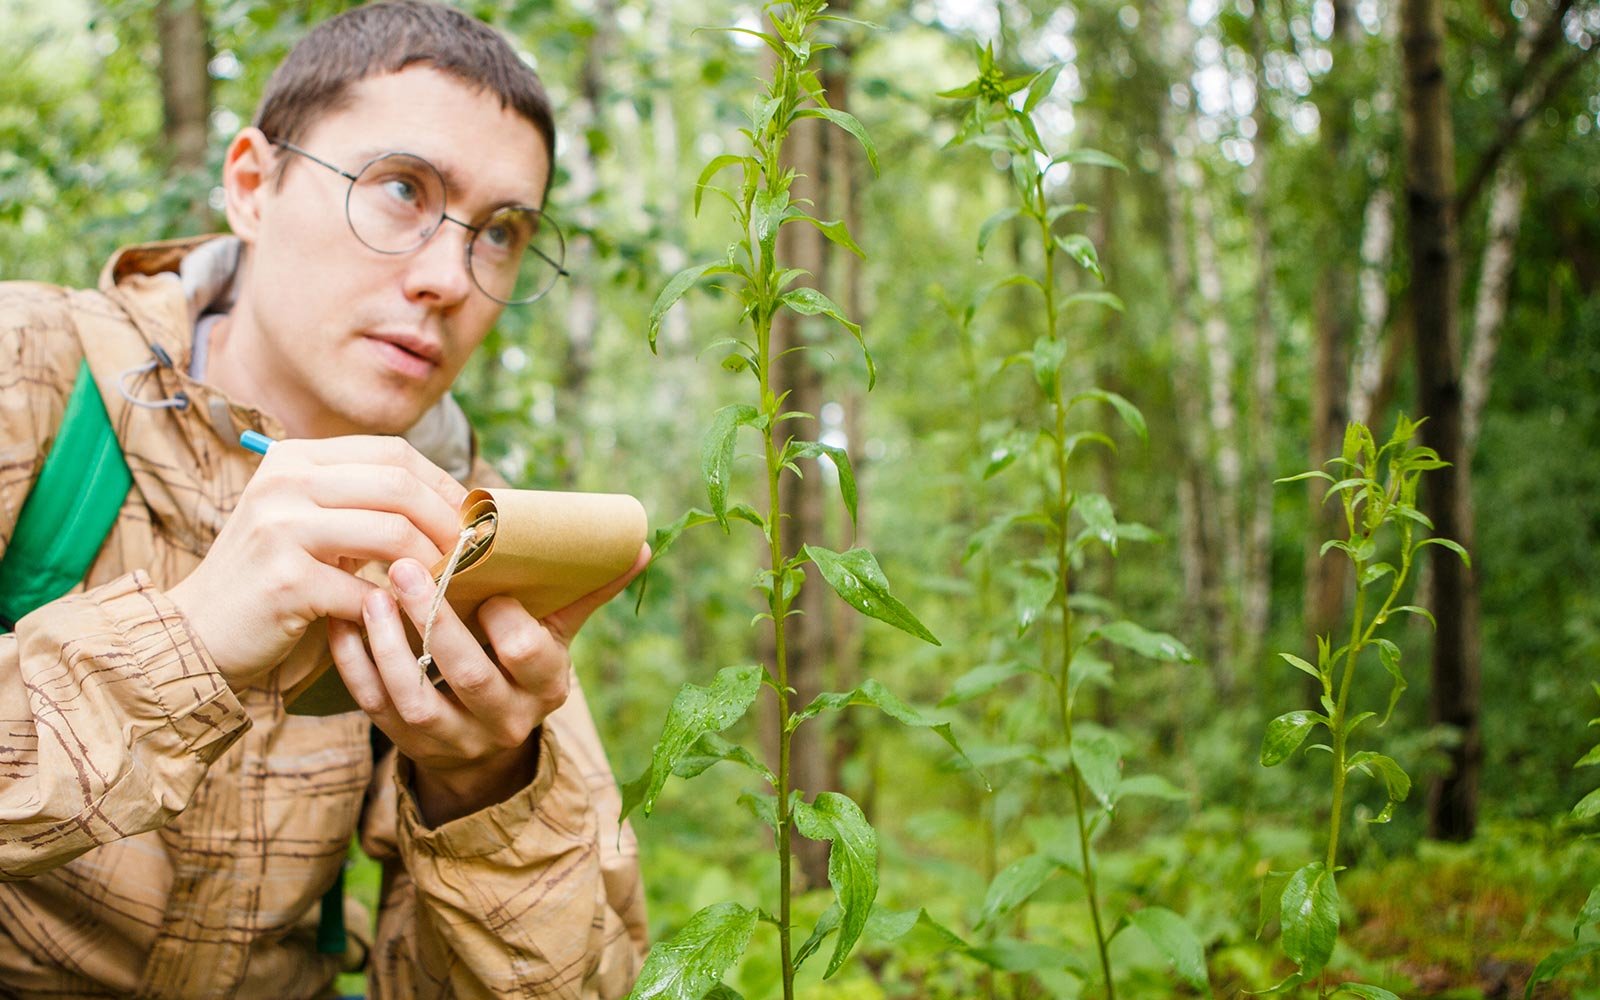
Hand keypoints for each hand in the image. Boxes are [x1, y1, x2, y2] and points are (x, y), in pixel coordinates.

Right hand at [167, 436, 466, 691]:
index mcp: (295, 458)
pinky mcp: (285, 581)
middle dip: (447, 520)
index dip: (441, 482)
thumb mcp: (308, 520)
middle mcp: (285, 481)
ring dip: (432, 563)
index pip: (391, 451)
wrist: (197, 630)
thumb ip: (361, 500)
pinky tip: (408, 617)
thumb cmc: (270, 576)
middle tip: (472, 552)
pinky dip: (396, 607)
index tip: (470, 515)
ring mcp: (281, 528)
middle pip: (399, 486)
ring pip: (392, 533)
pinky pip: (367, 590)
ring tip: (448, 583)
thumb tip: (453, 501)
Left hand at [326, 543, 648, 824]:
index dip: (505, 618)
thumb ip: (586, 590)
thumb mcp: (558, 635)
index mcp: (545, 686)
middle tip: (407, 567)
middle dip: (437, 621)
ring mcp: (452, 738)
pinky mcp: (405, 744)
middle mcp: (503, 720)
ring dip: (390, 645)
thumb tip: (638, 545)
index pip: (530, 654)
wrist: (485, 744)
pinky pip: (375, 708)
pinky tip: (342, 621)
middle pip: (470, 675)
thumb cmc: (521, 665)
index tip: (481, 574)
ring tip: (370, 594)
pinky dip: (355, 666)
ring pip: (416, 699)